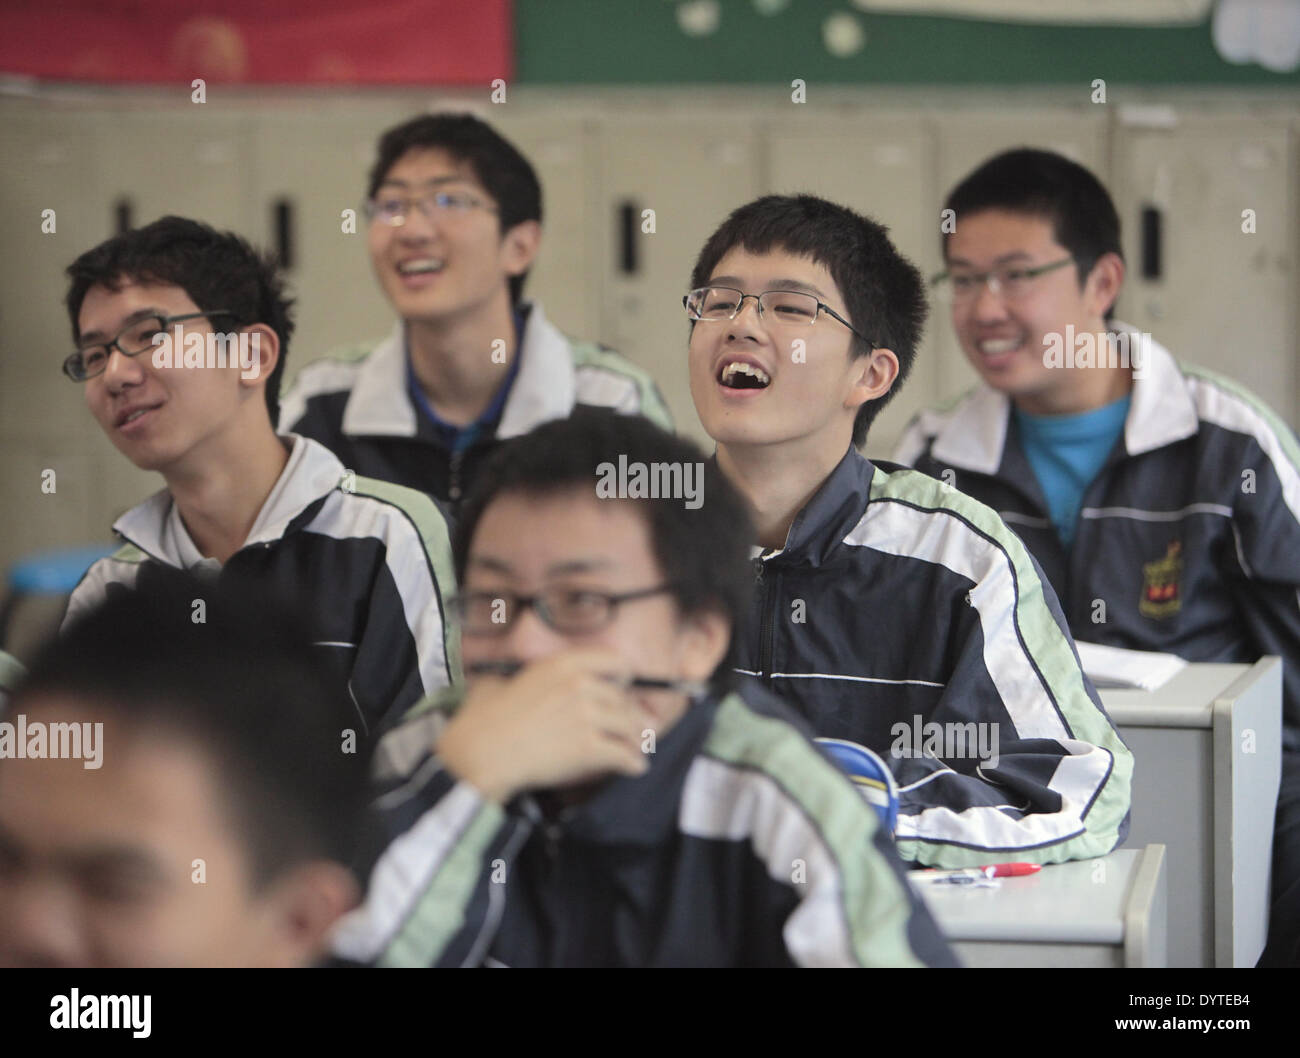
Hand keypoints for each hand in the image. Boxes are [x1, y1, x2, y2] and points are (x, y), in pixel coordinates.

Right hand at [437, 650, 650, 803]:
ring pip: (629, 727)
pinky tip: (636, 768)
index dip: (623, 675)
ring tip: (637, 750)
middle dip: (629, 715)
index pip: (613, 660)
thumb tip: (513, 683)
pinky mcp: (589, 747)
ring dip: (635, 740)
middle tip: (632, 727)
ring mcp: (588, 716)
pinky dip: (633, 763)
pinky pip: (624, 755)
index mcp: (562, 664)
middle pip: (623, 698)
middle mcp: (581, 685)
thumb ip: (517, 680)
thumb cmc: (482, 721)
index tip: (624, 686)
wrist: (481, 754)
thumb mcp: (499, 684)